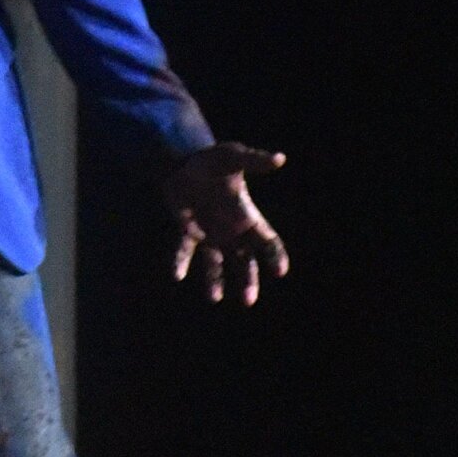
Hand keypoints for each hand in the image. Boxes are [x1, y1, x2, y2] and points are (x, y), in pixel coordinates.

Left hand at [166, 142, 288, 305]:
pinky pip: (184, 251)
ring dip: (215, 281)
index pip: (268, 242)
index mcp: (248, 216)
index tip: (280, 271)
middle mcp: (231, 231)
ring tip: (214, 297)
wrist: (183, 161)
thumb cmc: (212, 159)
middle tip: (248, 300)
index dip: (276, 256)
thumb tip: (280, 158)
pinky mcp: (188, 233)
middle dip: (248, 281)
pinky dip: (181, 262)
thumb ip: (255, 160)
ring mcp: (210, 234)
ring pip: (217, 264)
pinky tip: (177, 275)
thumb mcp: (234, 156)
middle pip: (245, 262)